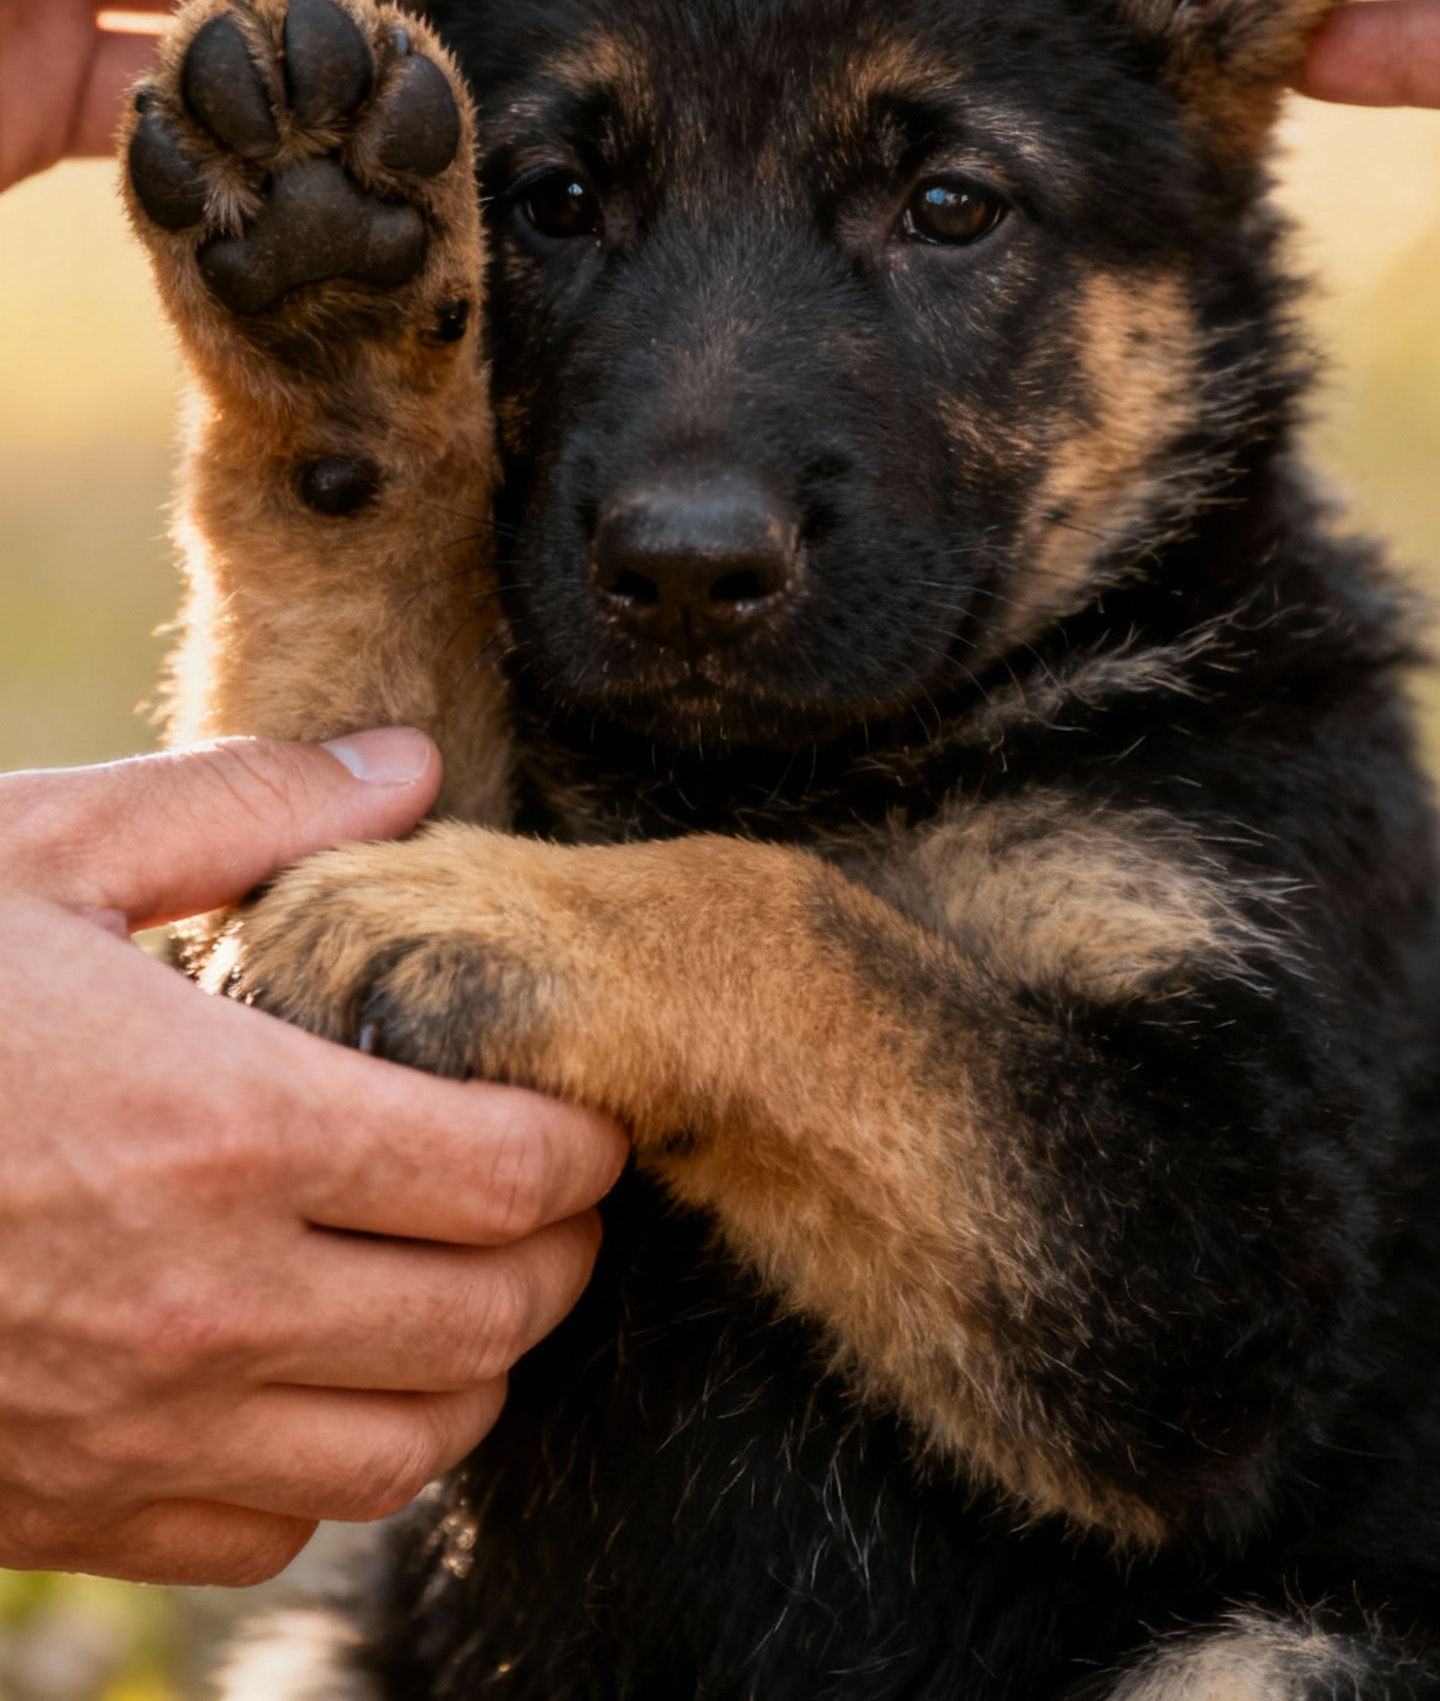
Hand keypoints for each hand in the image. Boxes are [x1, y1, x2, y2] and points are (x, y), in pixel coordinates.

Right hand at [0, 733, 625, 1584]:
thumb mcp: (40, 853)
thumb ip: (244, 805)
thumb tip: (410, 769)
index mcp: (231, 1126)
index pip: (511, 1174)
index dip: (581, 1139)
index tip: (577, 1102)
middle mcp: (209, 1300)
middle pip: (492, 1321)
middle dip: (553, 1251)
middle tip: (541, 1185)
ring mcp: (138, 1423)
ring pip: (408, 1446)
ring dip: (466, 1365)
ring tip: (450, 1275)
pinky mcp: (69, 1500)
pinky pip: (274, 1525)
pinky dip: (331, 1458)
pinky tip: (307, 1367)